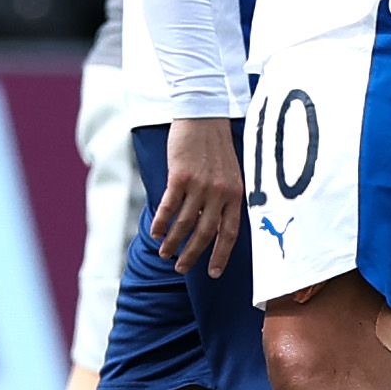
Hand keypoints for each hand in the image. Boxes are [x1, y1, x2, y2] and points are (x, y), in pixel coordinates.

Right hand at [149, 116, 243, 274]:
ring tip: (165, 254)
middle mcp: (219, 192)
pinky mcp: (180, 176)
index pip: (229, 232)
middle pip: (205, 233)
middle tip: (181, 268)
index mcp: (235, 194)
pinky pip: (169, 207)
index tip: (213, 273)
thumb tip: (212, 226)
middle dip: (192, 255)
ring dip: (173, 242)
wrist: (203, 116)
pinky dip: (161, 222)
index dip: (221, 255)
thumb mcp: (230, 174)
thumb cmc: (215, 147)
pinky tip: (155, 232)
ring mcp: (200, 185)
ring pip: (185, 223)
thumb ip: (224, 198)